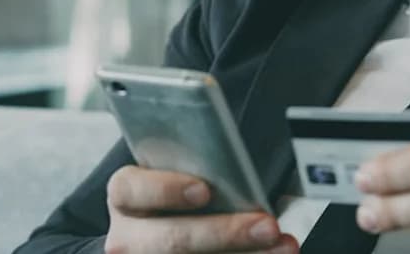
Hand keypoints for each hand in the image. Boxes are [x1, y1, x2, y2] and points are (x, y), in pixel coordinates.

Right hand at [103, 165, 299, 253]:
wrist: (157, 228)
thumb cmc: (175, 191)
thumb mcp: (174, 171)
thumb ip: (199, 165)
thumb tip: (241, 163)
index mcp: (125, 195)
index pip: (131, 190)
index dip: (165, 189)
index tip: (204, 190)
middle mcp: (128, 236)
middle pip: (172, 239)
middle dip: (224, 233)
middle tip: (267, 225)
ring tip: (283, 247)